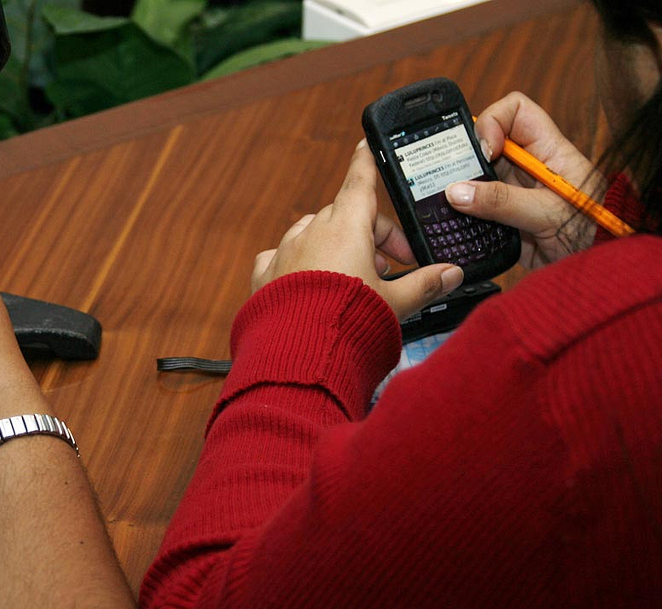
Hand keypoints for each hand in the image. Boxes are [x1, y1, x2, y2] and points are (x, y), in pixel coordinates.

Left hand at [252, 141, 463, 319]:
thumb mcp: (395, 303)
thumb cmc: (348, 324)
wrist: (299, 355)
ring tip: (355, 276)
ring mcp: (285, 251)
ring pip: (313, 232)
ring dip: (336, 245)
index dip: (367, 162)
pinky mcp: (265, 274)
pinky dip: (298, 261)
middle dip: (371, 233)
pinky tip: (307, 280)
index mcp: (346, 227)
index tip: (366, 145)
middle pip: (346, 215)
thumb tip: (452, 274)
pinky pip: (282, 256)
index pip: (360, 181)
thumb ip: (424, 284)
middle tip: (392, 264)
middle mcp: (311, 232)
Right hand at [445, 92, 601, 268]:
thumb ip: (503, 201)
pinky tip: (456, 223)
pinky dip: (460, 215)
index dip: (494, 121)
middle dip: (465, 157)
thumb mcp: (548, 213)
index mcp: (546, 151)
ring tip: (447, 203)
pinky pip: (471, 209)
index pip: (515, 112)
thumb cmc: (591, 233)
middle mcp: (524, 168)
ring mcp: (510, 193)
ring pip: (473, 178)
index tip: (485, 151)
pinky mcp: (500, 220)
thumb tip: (457, 192)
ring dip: (459, 189)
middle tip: (452, 179)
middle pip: (484, 144)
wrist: (594, 268)